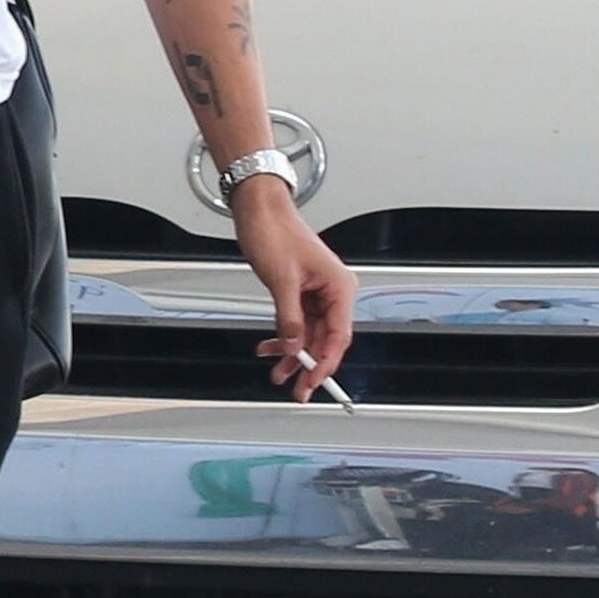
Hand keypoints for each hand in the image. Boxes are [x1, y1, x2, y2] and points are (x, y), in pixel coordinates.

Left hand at [231, 179, 355, 401]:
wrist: (259, 209)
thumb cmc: (275, 232)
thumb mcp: (281, 280)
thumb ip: (289, 318)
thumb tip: (294, 346)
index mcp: (339, 287)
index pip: (339, 336)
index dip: (325, 363)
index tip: (312, 381)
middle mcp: (333, 291)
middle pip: (324, 339)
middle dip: (307, 364)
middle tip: (296, 388)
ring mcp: (316, 292)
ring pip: (309, 334)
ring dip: (292, 353)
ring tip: (277, 372)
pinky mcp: (301, 291)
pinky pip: (297, 322)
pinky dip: (284, 336)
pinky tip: (269, 348)